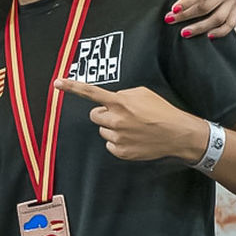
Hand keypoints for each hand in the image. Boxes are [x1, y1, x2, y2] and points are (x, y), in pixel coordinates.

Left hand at [54, 78, 205, 161]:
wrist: (177, 134)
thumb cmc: (161, 111)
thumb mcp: (142, 93)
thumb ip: (122, 94)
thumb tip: (111, 101)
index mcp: (120, 102)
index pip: (91, 93)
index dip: (72, 87)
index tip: (57, 83)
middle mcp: (116, 119)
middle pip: (95, 115)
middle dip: (104, 114)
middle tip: (122, 115)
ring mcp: (118, 137)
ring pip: (103, 130)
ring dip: (112, 128)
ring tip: (132, 128)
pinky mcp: (121, 151)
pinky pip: (110, 145)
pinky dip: (118, 142)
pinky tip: (133, 139)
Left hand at [167, 0, 235, 38]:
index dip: (187, 2)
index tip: (173, 10)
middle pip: (207, 7)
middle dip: (187, 15)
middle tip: (169, 20)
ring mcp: (233, 0)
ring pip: (218, 19)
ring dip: (200, 28)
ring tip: (183, 33)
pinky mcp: (235, 9)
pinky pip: (230, 24)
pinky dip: (220, 32)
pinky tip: (207, 36)